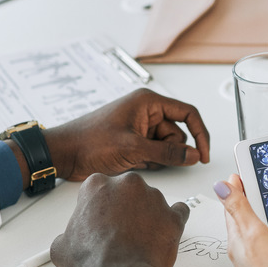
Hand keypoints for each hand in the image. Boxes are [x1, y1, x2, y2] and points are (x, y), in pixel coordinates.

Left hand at [37, 89, 210, 181]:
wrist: (64, 153)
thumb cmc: (89, 141)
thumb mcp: (133, 149)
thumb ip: (167, 154)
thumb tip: (193, 156)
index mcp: (148, 102)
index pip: (187, 113)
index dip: (200, 134)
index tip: (203, 154)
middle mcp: (146, 112)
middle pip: (178, 133)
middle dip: (171, 151)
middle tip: (154, 159)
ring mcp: (140, 128)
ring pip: (167, 147)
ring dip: (159, 158)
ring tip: (137, 161)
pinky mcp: (134, 142)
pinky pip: (154, 154)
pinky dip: (149, 162)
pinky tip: (133, 164)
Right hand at [50, 173, 189, 266]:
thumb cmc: (94, 260)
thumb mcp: (62, 248)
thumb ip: (68, 235)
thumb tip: (68, 242)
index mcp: (97, 185)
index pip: (98, 191)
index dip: (99, 210)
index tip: (100, 223)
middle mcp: (127, 185)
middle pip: (127, 193)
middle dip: (124, 210)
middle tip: (119, 233)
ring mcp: (153, 198)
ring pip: (152, 202)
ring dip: (147, 217)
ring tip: (139, 241)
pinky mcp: (173, 216)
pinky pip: (179, 212)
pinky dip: (173, 220)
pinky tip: (164, 233)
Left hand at [214, 175, 267, 266]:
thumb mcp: (253, 234)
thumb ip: (239, 209)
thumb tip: (221, 186)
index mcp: (237, 238)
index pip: (232, 206)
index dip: (236, 187)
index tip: (242, 172)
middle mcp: (244, 250)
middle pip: (242, 219)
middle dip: (247, 200)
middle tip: (251, 182)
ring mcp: (258, 262)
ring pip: (255, 233)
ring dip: (259, 217)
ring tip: (265, 202)